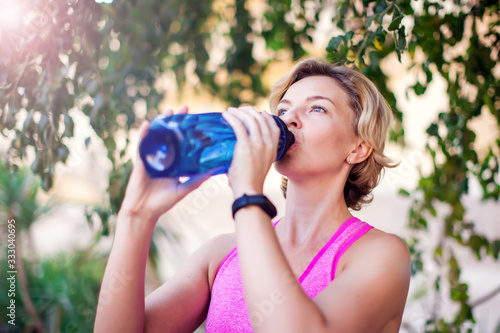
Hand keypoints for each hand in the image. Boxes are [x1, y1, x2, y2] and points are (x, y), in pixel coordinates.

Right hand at [119, 106, 209, 223]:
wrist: (144, 212)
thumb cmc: (163, 203)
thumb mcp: (183, 190)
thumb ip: (196, 181)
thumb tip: (213, 172)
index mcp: (174, 164)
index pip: (183, 144)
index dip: (189, 132)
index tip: (198, 121)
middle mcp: (164, 158)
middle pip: (171, 136)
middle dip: (177, 122)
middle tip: (185, 108)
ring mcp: (152, 158)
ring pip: (157, 137)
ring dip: (161, 123)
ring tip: (168, 111)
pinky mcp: (141, 162)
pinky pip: (142, 145)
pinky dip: (143, 135)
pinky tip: (146, 124)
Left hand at [222, 107, 279, 197]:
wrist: (248, 191)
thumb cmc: (250, 182)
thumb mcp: (260, 166)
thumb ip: (257, 154)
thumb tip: (242, 148)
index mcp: (273, 149)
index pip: (274, 126)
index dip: (266, 117)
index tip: (256, 112)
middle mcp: (268, 144)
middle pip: (261, 119)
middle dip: (249, 111)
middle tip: (238, 111)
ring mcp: (258, 145)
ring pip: (251, 119)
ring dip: (239, 112)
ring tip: (230, 111)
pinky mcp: (246, 146)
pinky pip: (239, 125)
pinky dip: (232, 118)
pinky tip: (226, 115)